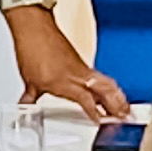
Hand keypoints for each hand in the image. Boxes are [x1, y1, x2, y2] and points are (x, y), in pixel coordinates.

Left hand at [8, 13, 125, 120]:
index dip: (95, 112)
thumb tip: (25, 106)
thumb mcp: (29, 80)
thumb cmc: (32, 49)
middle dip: (116, 104)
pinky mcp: (82, 63)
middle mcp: (76, 75)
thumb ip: (29, 97)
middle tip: (125, 116)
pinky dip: (109, 87)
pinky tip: (112, 93)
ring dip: (117, 96)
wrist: (35, 28)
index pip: (86, 100)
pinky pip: (99, 77)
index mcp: (64, 83)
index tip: (101, 122)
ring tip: (126, 107)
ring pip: (105, 83)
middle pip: (104, 91)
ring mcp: (81, 68)